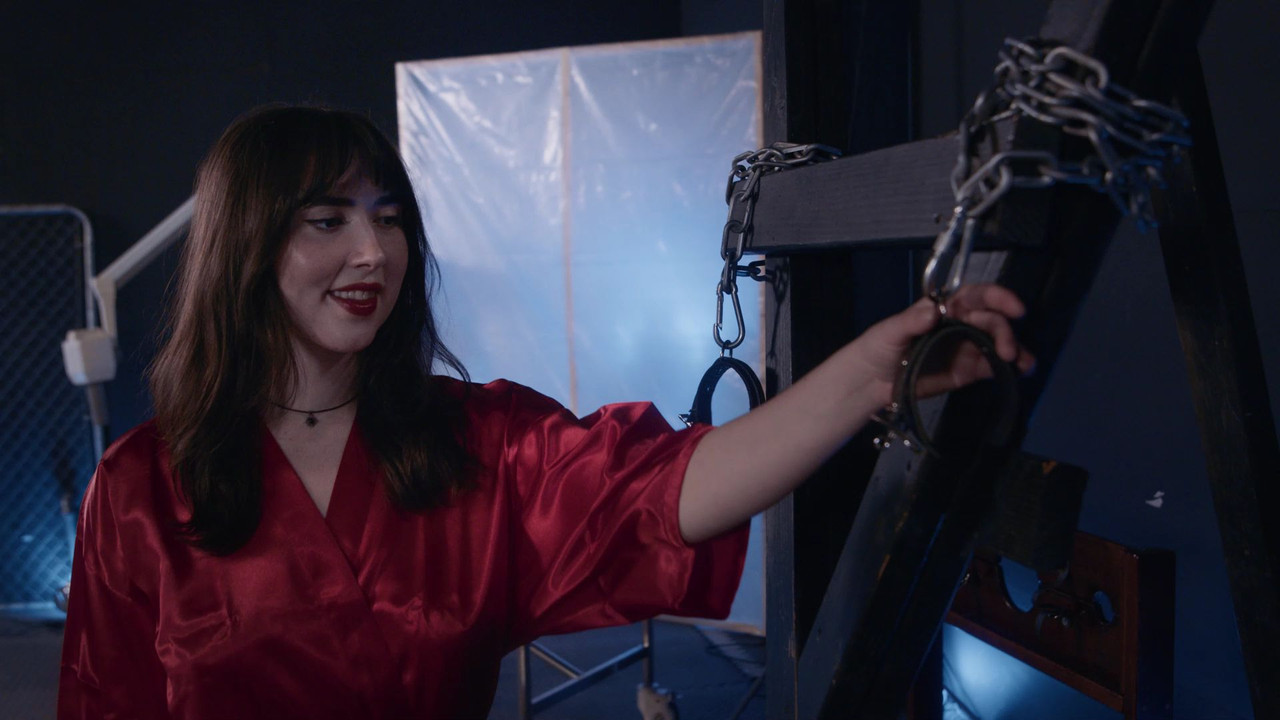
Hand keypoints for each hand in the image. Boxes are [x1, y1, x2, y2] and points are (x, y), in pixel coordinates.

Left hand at [853, 284, 1035, 404]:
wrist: (872, 381)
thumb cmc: (878, 347)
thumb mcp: (890, 331)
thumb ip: (910, 321)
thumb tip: (932, 310)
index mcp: (944, 308)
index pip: (976, 296)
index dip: (997, 298)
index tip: (1014, 307)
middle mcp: (960, 324)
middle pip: (991, 321)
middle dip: (1004, 332)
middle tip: (1007, 352)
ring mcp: (966, 347)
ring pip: (997, 343)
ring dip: (1015, 349)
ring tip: (1024, 364)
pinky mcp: (968, 370)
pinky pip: (992, 365)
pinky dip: (1008, 368)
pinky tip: (1020, 372)